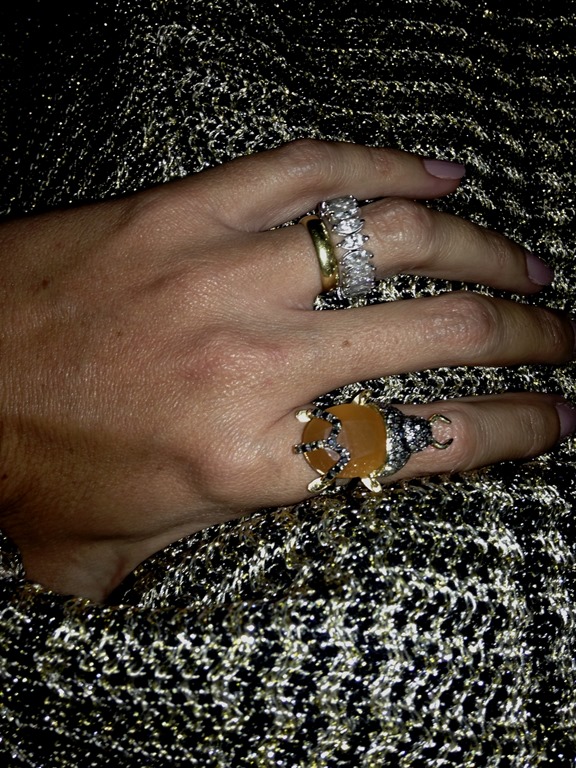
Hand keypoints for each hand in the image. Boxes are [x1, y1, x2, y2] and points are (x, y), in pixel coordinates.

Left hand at [0, 140, 571, 600]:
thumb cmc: (28, 467)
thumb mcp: (123, 548)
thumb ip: (212, 541)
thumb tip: (270, 522)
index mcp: (248, 462)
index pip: (424, 441)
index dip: (515, 429)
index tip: (560, 416)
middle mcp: (254, 364)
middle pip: (437, 338)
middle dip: (528, 337)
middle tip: (566, 334)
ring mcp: (224, 273)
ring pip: (395, 241)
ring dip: (483, 249)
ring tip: (528, 262)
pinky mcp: (188, 208)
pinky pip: (312, 172)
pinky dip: (388, 167)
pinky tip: (440, 172)